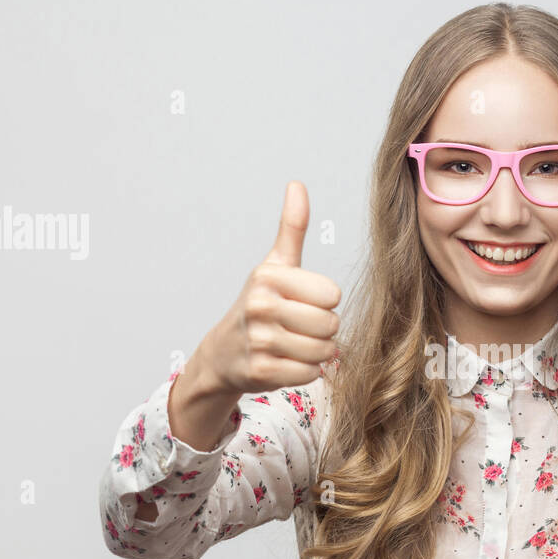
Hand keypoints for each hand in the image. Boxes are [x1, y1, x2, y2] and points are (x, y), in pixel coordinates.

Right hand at [196, 181, 342, 395]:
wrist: (225, 352)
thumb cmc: (259, 304)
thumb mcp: (274, 265)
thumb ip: (291, 228)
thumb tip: (297, 184)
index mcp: (269, 276)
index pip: (332, 295)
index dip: (324, 303)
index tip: (303, 303)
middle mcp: (260, 306)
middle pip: (330, 325)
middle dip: (323, 331)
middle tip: (300, 328)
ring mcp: (259, 341)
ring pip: (323, 352)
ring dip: (317, 354)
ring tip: (295, 346)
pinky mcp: (261, 372)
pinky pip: (310, 374)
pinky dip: (306, 372)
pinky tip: (287, 363)